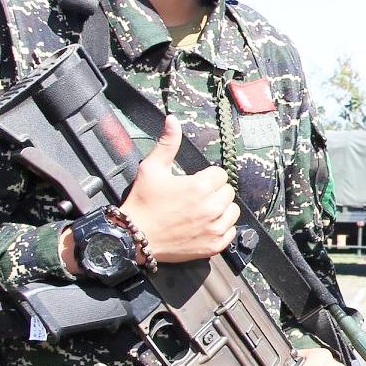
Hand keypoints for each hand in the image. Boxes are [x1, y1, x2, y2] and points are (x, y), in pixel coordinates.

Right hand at [119, 115, 239, 262]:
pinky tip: (204, 226)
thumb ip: (168, 143)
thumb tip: (172, 120)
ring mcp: (214, 228)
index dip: (207, 177)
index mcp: (200, 186)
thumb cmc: (143, 203)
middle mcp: (211, 207)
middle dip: (214, 192)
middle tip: (195, 198)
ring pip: (232, 211)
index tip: (193, 183)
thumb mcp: (152, 168)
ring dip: (220, 210)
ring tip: (201, 211)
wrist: (134, 238)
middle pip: (227, 192)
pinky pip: (230, 233)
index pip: (220, 174)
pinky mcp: (214, 245)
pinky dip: (221, 229)